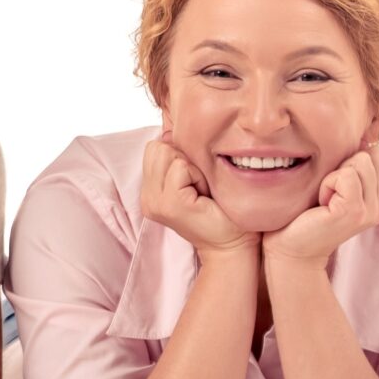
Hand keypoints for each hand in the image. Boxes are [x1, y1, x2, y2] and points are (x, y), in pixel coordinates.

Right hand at [139, 130, 254, 256]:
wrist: (231, 246)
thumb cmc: (221, 213)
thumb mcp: (195, 180)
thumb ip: (178, 159)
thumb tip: (169, 132)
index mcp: (150, 192)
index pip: (153, 148)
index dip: (178, 156)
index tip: (194, 181)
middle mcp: (146, 198)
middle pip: (157, 147)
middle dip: (183, 159)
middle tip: (198, 186)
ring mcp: (154, 202)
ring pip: (167, 154)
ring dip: (191, 167)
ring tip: (201, 190)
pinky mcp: (169, 204)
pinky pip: (181, 166)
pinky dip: (197, 175)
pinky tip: (204, 195)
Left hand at [265, 143, 378, 267]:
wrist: (289, 248)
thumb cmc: (303, 214)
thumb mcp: (332, 184)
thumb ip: (350, 164)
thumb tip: (366, 130)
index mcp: (378, 196)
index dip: (353, 157)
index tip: (335, 182)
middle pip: (373, 153)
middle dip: (344, 164)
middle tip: (327, 191)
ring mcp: (371, 210)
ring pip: (361, 161)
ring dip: (333, 175)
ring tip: (323, 198)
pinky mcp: (355, 212)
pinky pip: (346, 176)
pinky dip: (327, 183)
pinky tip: (321, 202)